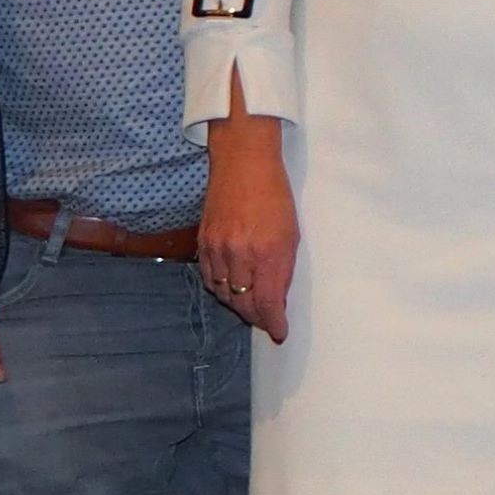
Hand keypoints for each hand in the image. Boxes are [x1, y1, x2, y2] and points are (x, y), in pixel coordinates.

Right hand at [197, 146, 298, 342]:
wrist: (243, 162)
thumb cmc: (275, 194)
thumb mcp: (291, 234)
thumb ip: (283, 269)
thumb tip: (278, 300)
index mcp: (268, 252)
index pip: (268, 304)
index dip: (274, 324)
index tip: (279, 332)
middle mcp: (240, 255)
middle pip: (243, 304)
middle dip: (257, 316)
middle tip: (266, 317)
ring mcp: (218, 248)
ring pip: (225, 294)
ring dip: (238, 304)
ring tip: (250, 302)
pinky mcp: (203, 241)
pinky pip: (209, 278)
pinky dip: (220, 288)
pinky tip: (230, 286)